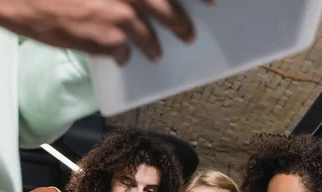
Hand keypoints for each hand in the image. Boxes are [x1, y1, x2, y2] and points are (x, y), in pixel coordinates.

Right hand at [0, 0, 216, 63]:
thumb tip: (143, 4)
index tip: (214, 1)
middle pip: (169, 8)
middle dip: (183, 24)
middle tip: (190, 35)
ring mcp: (119, 15)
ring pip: (150, 37)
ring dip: (155, 47)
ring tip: (157, 53)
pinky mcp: (107, 40)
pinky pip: (124, 52)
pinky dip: (124, 55)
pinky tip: (119, 56)